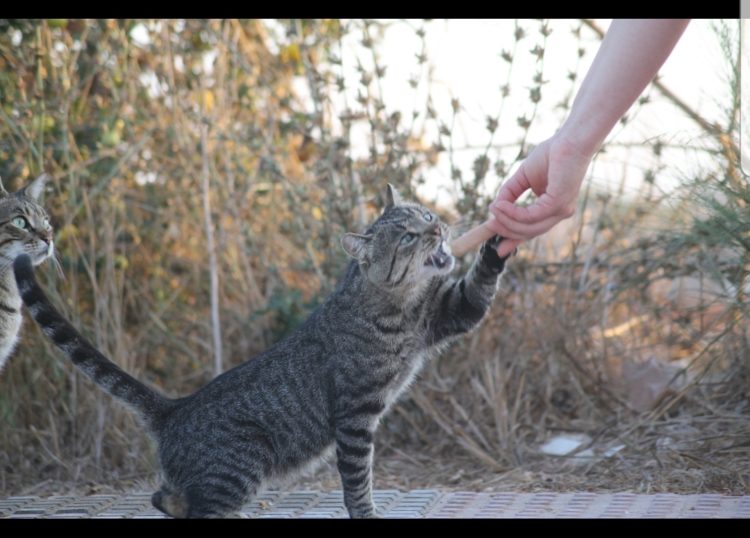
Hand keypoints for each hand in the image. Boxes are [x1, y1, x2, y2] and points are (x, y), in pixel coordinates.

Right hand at [486, 134, 591, 256]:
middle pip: (529, 232)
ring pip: (529, 227)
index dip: (514, 240)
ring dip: (507, 221)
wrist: (569, 140)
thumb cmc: (551, 154)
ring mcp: (560, 211)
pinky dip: (513, 213)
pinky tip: (501, 206)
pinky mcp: (558, 204)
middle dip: (507, 231)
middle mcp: (559, 213)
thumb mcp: (523, 177)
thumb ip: (510, 192)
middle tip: (489, 224)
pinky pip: (530, 216)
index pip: (532, 230)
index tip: (497, 249)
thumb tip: (495, 207)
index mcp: (552, 209)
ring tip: (493, 211)